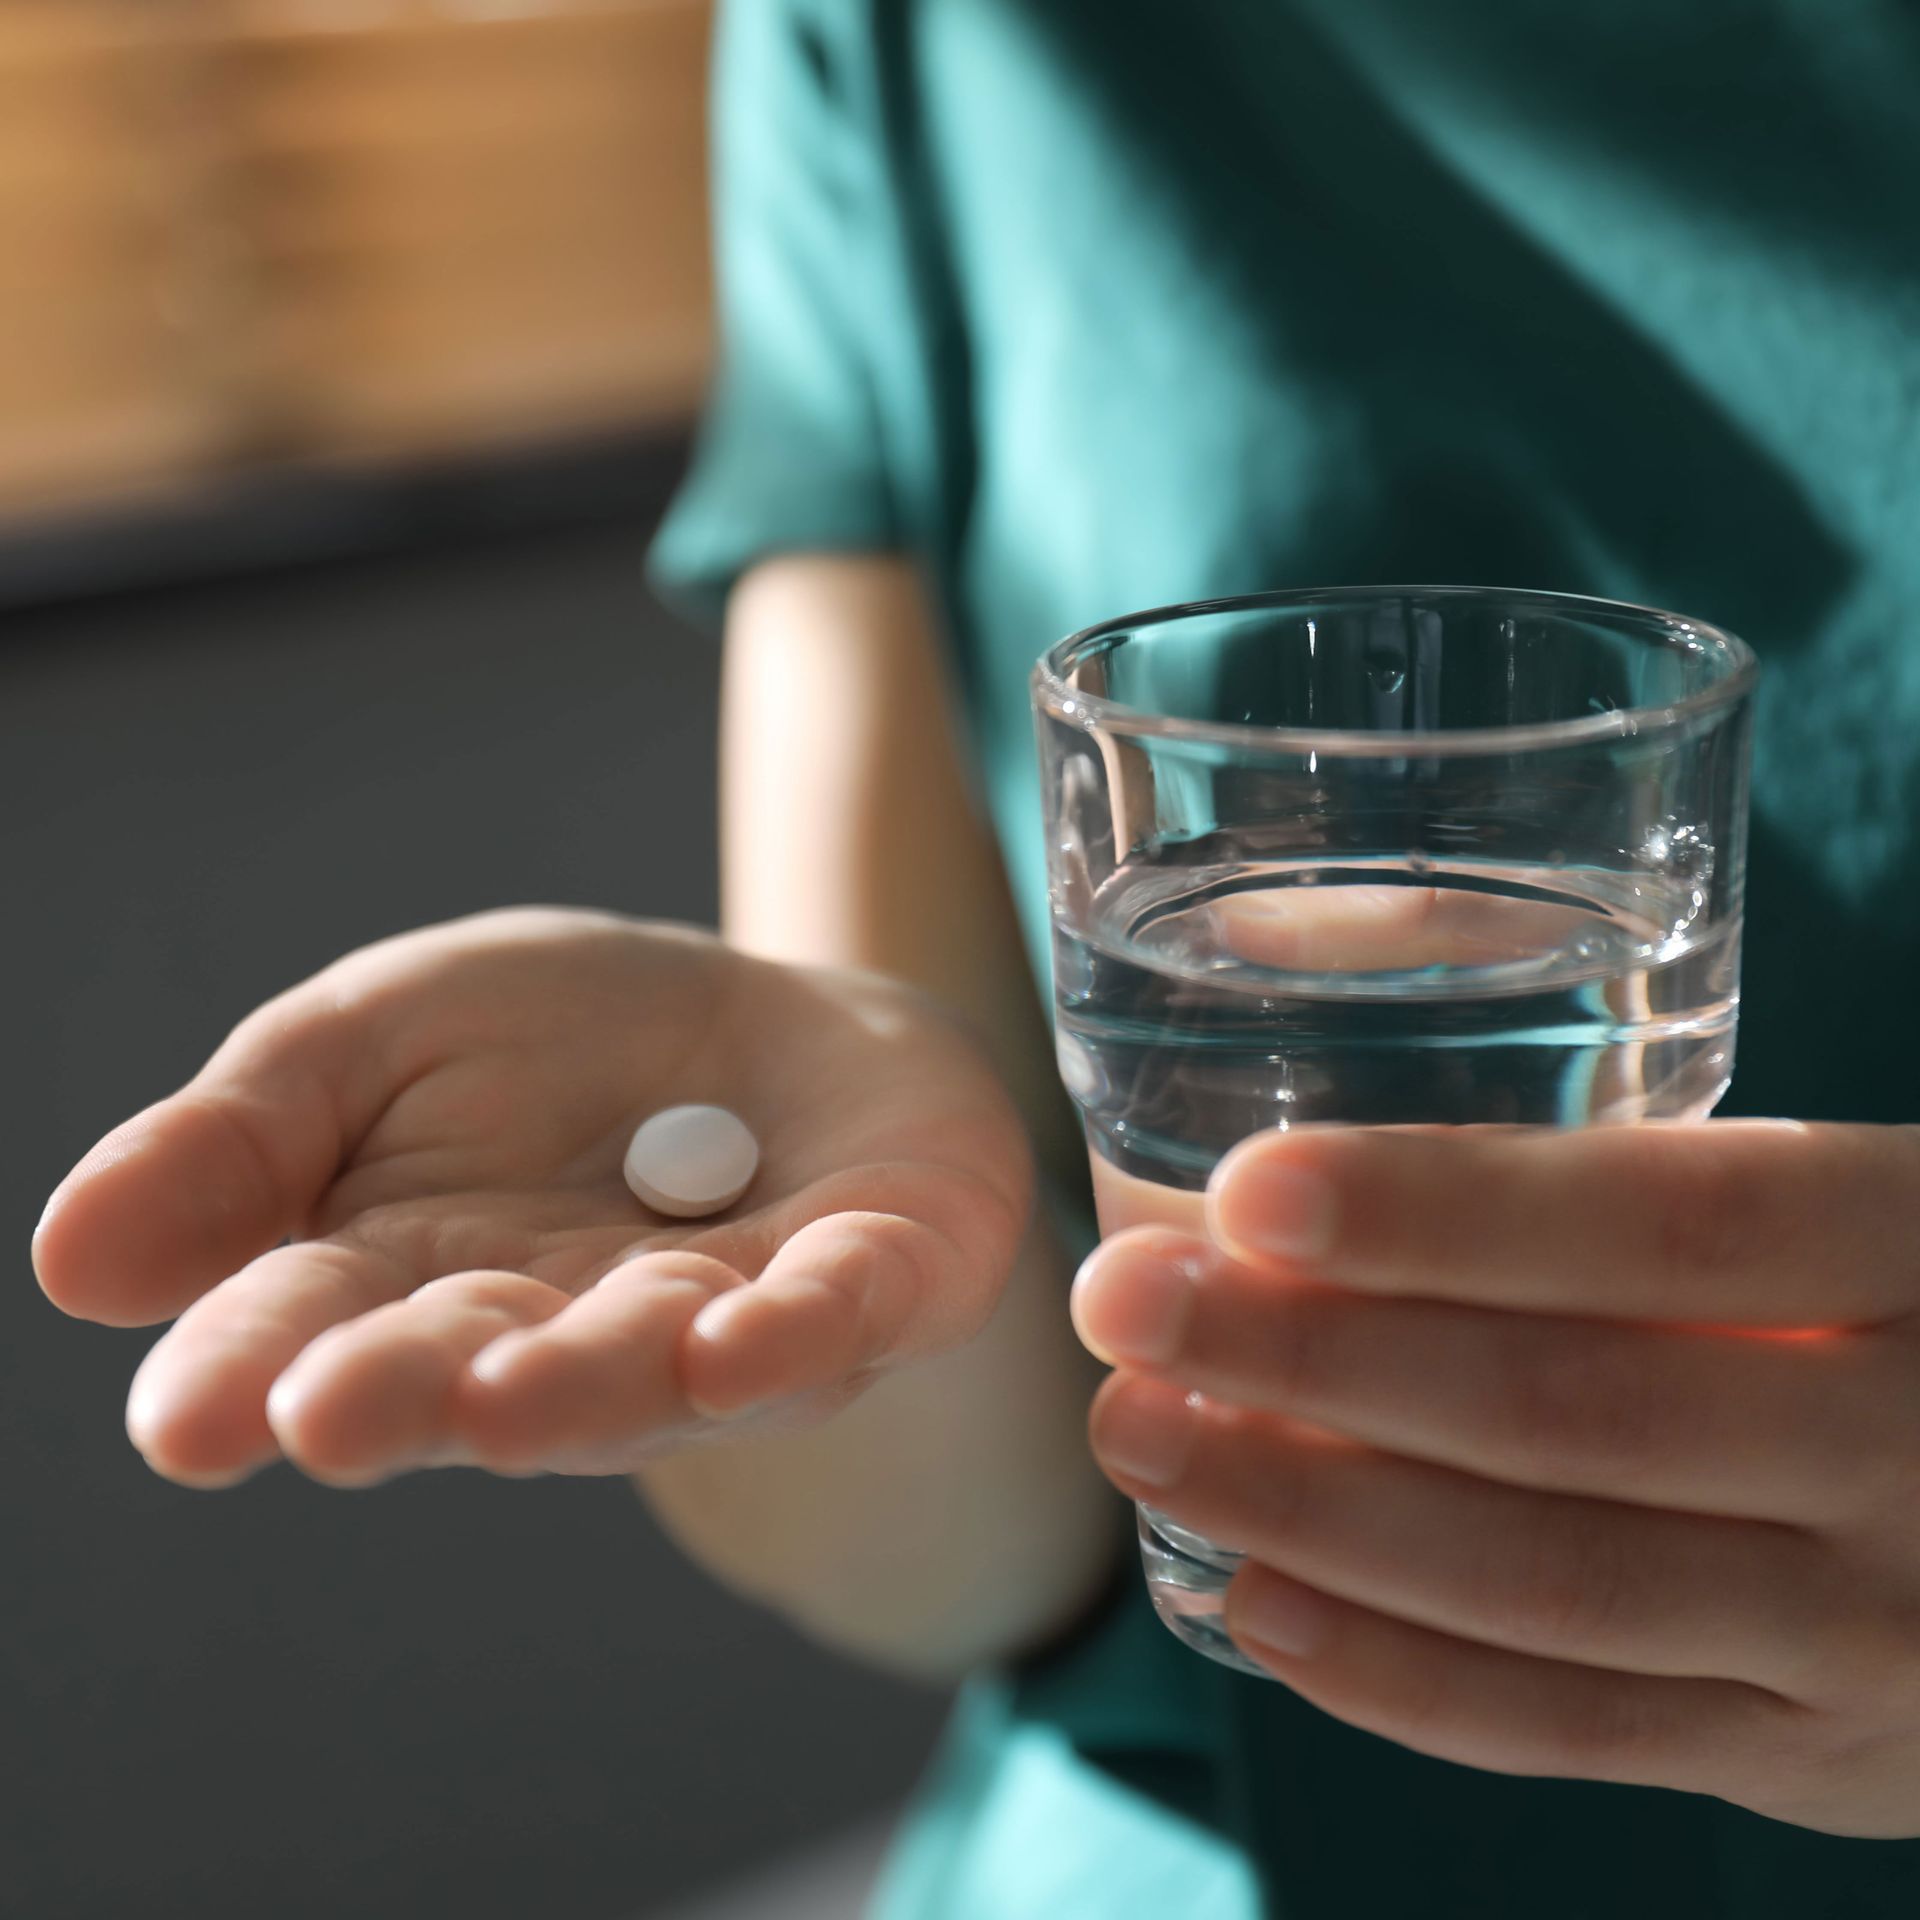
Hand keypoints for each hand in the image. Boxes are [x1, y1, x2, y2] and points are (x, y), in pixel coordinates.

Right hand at [35, 909, 1028, 1487]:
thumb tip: (68, 1260)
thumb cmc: (564, 1047)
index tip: (185, 1418)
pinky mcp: (873, 1285)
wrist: (781, 1029)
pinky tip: (731, 1339)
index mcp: (422, 1279)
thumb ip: (249, 1135)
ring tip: (505, 1394)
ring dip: (586, 1383)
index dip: (249, 1373)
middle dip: (407, 1392)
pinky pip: (832, 1321)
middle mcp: (566, 1333)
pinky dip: (787, 1337)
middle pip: (476, 1372)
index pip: (316, 1330)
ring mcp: (726, 1324)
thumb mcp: (387, 1036)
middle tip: (324, 1413)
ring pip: (652, 1368)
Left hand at [1071, 1122, 1919, 1837]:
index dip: (1454, 1210)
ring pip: (1554, 1584)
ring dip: (1314, 1515)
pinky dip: (1406, 1680)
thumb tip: (1352, 1161)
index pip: (1680, 1224)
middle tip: (1124, 1303)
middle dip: (1316, 1359)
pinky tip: (1256, 1603)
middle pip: (1575, 1410)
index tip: (1246, 1189)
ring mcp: (1881, 1635)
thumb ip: (1692, 1191)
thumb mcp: (1880, 1204)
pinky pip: (1588, 1731)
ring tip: (1142, 1437)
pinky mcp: (1821, 1757)